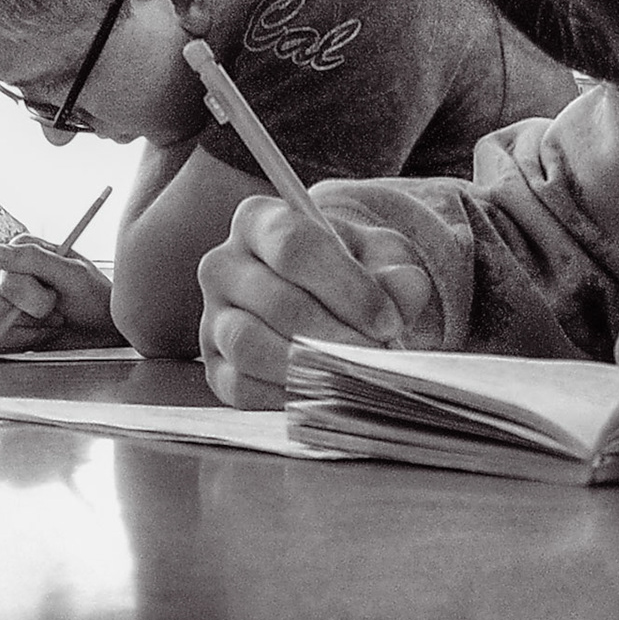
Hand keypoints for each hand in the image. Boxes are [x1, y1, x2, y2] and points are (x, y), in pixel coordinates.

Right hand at [0, 239, 123, 353]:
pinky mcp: (0, 329)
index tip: (53, 291)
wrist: (105, 330)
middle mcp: (2, 275)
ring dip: (33, 327)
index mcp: (18, 252)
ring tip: (53, 319)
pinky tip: (44, 332)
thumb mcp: (73, 274)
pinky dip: (27, 342)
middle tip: (57, 306)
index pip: (4, 275)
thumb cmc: (95, 298)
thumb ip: (34, 259)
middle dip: (36, 309)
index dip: (29, 290)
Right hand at [198, 196, 440, 407]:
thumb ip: (395, 269)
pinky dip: (286, 397)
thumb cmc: (351, 272)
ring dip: (310, 368)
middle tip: (378, 358)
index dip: (346, 287)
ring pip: (250, 346)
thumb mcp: (380, 257)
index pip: (295, 246)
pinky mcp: (214, 365)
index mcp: (259, 222)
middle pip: (277, 302)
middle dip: (337, 336)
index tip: (388, 321)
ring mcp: (213, 317)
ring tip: (354, 376)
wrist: (328, 303)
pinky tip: (325, 395)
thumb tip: (404, 290)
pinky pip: (241, 388)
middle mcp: (223, 265)